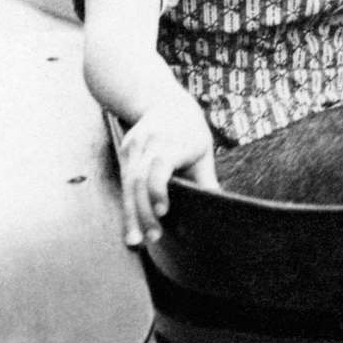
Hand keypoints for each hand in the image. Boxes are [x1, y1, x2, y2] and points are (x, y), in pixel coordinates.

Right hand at [115, 100, 218, 246]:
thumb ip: (206, 178)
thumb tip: (218, 206)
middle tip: (151, 238)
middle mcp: (149, 143)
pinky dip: (128, 204)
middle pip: (140, 180)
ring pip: (128, 183)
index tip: (163, 212)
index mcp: (172, 141)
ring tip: (135, 240)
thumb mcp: (203, 151)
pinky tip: (130, 224)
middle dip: (143, 211)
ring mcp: (133, 147)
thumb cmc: (190, 130)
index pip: (159, 167)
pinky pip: (124, 182)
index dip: (158, 190)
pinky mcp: (124, 152)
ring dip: (131, 214)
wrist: (162, 101)